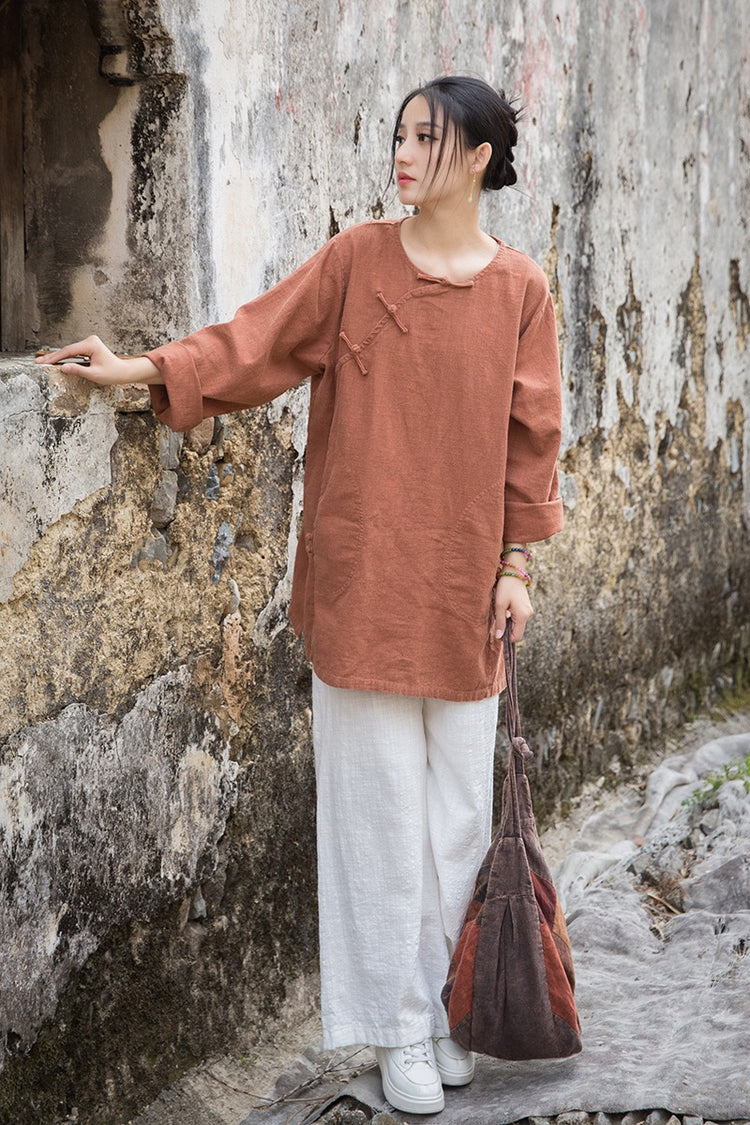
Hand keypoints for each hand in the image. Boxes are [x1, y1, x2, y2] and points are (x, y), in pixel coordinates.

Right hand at [35, 335, 161, 384]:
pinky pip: (73, 352)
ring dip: (57, 357)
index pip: (69, 351)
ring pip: (69, 351)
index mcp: (91, 344)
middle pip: (67, 349)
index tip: (44, 362)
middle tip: (38, 362)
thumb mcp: (94, 374)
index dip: (55, 357)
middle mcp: (89, 340)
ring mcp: (89, 342)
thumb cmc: (112, 373)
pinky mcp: (88, 346)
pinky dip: (64, 357)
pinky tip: (54, 361)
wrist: (123, 371)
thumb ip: (78, 371)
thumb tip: (63, 368)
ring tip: (42, 362)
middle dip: (53, 357)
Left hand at [494, 575, 532, 642]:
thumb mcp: (499, 605)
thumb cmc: (505, 588)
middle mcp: (528, 615)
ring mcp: (529, 611)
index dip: (507, 637)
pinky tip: (506, 609)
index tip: (497, 631)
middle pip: (518, 631)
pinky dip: (512, 618)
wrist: (513, 573)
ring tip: (501, 612)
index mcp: (523, 616)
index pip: (517, 637)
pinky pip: (519, 618)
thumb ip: (500, 622)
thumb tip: (499, 637)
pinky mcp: (527, 607)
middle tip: (498, 621)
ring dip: (509, 623)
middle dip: (508, 630)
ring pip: (518, 625)